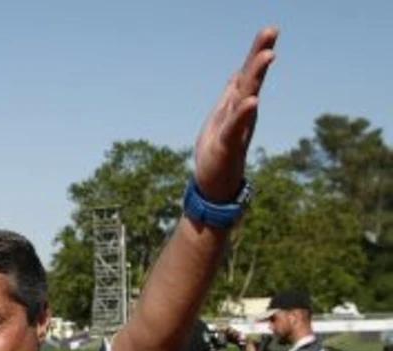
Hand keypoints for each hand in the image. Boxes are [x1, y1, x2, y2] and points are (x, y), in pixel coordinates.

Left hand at [193, 27, 277, 201]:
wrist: (214, 186)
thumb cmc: (217, 152)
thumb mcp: (220, 117)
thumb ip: (230, 95)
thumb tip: (238, 73)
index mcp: (237, 105)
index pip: (248, 74)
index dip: (257, 52)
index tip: (269, 30)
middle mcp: (242, 113)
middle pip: (252, 79)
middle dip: (260, 55)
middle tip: (271, 31)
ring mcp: (237, 128)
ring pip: (247, 98)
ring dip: (256, 77)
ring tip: (267, 56)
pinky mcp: (228, 144)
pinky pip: (236, 126)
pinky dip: (244, 114)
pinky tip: (252, 101)